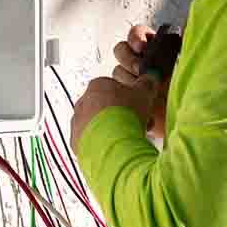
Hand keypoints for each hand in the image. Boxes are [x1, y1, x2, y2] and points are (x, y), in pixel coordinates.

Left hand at [69, 25, 170, 151]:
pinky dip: (103, 144)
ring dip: (113, 130)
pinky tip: (116, 148)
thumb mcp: (144, 93)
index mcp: (97, 86)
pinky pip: (91, 141)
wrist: (111, 143)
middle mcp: (83, 102)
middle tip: (138, 125)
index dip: (130, 98)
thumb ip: (147, 84)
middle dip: (123, 115)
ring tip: (129, 139)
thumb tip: (150, 78)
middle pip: (106, 107)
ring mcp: (77, 122)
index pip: (114, 88)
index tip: (141, 108)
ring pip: (98, 124)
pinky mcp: (76, 141)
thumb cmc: (127, 114)